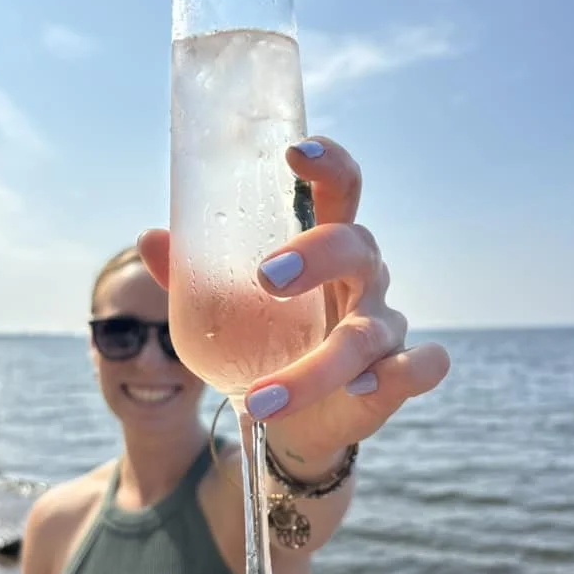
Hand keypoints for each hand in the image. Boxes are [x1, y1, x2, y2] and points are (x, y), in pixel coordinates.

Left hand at [139, 137, 449, 462]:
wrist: (298, 421)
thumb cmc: (269, 344)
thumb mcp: (230, 309)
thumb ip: (194, 276)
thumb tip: (149, 237)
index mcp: (325, 247)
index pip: (339, 189)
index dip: (327, 164)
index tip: (295, 152)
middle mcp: (362, 278)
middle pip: (355, 244)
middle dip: (316, 254)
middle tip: (267, 279)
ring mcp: (385, 325)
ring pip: (369, 330)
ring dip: (318, 364)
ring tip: (260, 397)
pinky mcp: (399, 372)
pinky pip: (424, 364)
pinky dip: (401, 373)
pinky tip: (361, 388)